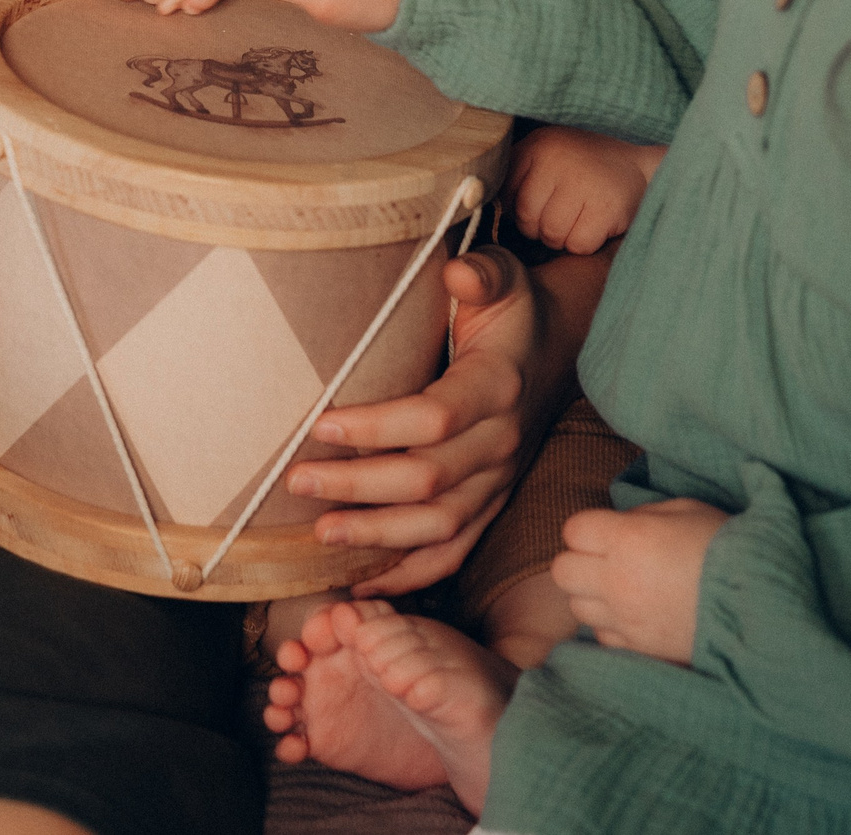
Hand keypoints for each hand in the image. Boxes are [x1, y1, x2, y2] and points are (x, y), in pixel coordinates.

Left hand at [287, 246, 536, 594]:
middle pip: (427, 479)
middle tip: (297, 481)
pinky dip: (409, 573)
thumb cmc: (511, 311)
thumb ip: (482, 273)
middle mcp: (501, 442)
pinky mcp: (490, 504)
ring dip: (376, 534)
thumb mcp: (504, 278)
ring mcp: (498, 481)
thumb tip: (457, 271)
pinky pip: (453, 552)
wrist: (553, 350)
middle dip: (357, 485)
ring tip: (319, 533)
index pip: (433, 418)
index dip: (375, 427)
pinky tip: (361, 579)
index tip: (320, 424)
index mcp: (497, 386)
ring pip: (438, 525)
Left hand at [508, 127, 667, 255]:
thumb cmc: (582, 167)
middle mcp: (558, 160)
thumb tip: (485, 209)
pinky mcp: (607, 207)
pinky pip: (579, 244)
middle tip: (564, 212)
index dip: (521, 208)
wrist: (637, 164)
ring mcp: (584, 183)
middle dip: (541, 227)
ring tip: (580, 216)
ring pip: (552, 235)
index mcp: (538, 146)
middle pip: (528, 219)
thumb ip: (515, 177)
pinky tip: (596, 223)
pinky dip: (585, 243)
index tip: (542, 202)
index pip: (507, 196)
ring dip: (563, 237)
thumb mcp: (544, 157)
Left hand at [550, 498, 728, 663]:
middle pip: (562, 571)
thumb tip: (620, 524)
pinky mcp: (639, 648)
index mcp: (627, 539)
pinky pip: (602, 637)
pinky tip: (637, 614)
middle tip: (609, 558)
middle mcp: (617, 581)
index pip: (573, 530)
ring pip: (577, 607)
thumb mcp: (687, 511)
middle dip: (580, 560)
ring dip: (593, 595)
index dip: (588, 528)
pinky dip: (612, 625)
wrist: (764, 603)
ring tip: (624, 588)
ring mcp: (626, 619)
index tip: (609, 531)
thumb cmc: (729, 548)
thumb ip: (643, 515)